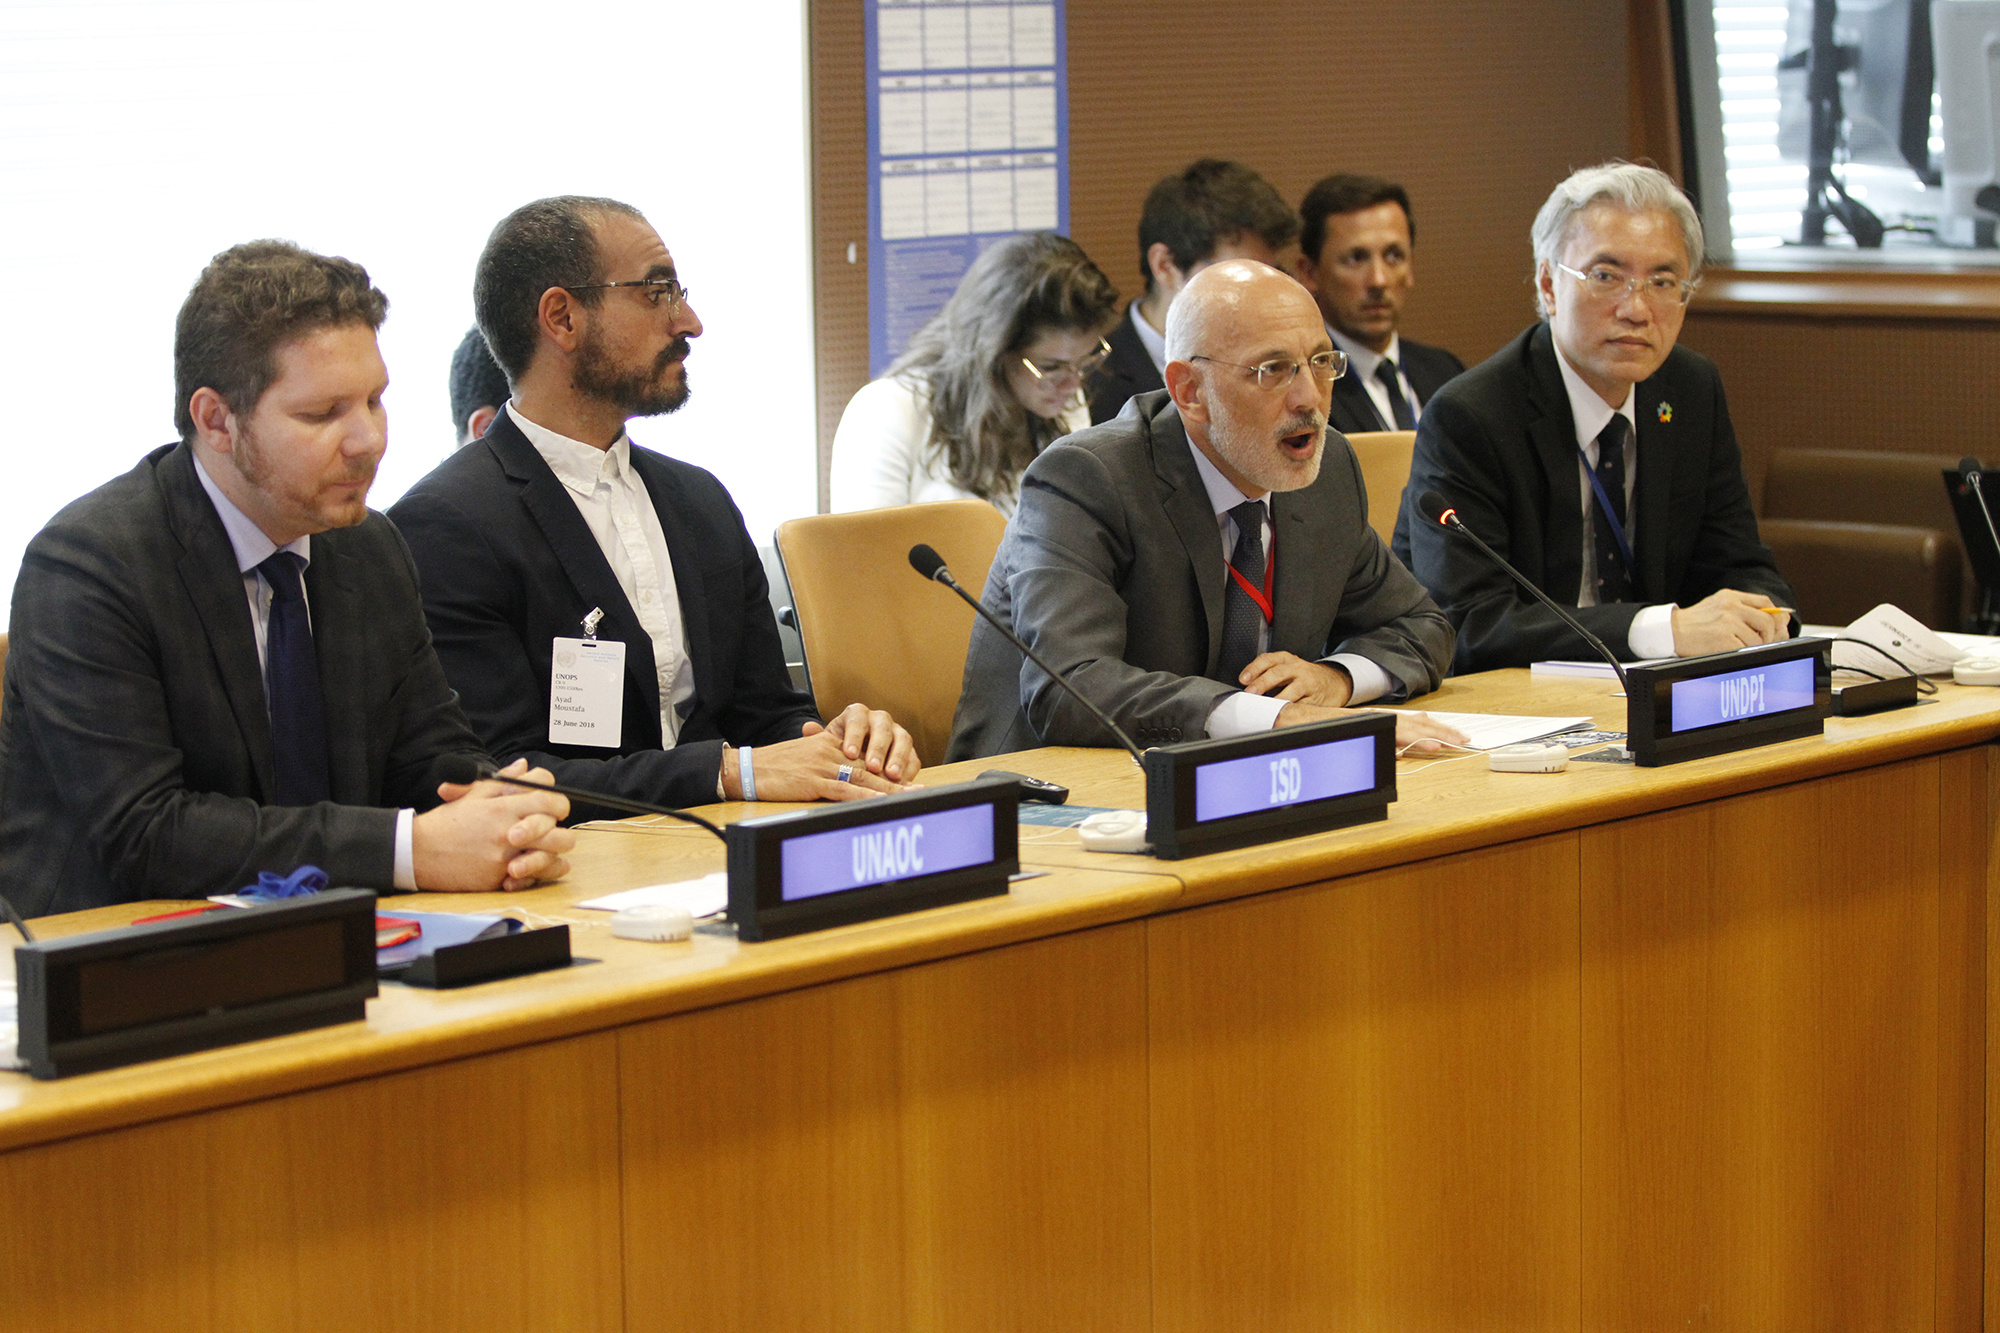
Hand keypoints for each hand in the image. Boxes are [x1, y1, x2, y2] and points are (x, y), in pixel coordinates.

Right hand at [417, 759, 573, 890]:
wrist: (418, 852)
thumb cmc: (447, 823)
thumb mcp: (473, 794)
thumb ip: (504, 780)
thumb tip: (524, 765)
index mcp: (503, 808)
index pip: (549, 800)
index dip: (558, 803)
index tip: (554, 808)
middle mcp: (508, 833)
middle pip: (558, 833)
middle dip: (560, 831)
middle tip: (550, 831)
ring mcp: (505, 858)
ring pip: (551, 858)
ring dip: (552, 854)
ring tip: (543, 850)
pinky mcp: (498, 878)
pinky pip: (534, 878)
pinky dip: (538, 873)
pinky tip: (532, 866)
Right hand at [725, 724, 914, 802]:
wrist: (748, 768)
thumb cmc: (774, 767)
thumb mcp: (804, 757)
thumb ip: (825, 761)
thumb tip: (844, 778)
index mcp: (831, 745)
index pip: (866, 757)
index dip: (889, 768)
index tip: (910, 778)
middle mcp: (832, 753)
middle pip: (871, 768)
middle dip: (898, 781)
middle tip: (922, 790)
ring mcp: (824, 767)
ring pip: (863, 778)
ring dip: (889, 790)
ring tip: (911, 798)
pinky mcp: (814, 781)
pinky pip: (844, 790)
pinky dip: (864, 798)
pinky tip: (879, 803)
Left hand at [817, 702, 921, 782]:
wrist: (853, 757)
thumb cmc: (838, 749)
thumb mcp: (827, 743)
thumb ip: (819, 737)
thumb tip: (808, 728)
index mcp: (858, 714)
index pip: (857, 719)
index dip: (855, 736)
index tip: (849, 754)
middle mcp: (880, 720)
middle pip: (883, 729)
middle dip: (878, 749)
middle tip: (872, 767)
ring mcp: (897, 734)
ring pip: (903, 740)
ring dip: (898, 758)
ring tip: (891, 775)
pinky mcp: (909, 751)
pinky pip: (914, 757)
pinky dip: (909, 769)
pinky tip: (902, 781)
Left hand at [1237, 652, 1352, 706]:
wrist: (1332, 682)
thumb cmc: (1303, 676)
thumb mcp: (1286, 670)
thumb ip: (1267, 676)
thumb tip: (1246, 689)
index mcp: (1286, 659)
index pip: (1267, 659)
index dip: (1254, 668)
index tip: (1243, 679)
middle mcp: (1297, 668)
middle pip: (1278, 673)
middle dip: (1262, 683)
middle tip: (1251, 693)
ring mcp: (1307, 682)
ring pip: (1291, 690)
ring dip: (1277, 699)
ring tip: (1266, 706)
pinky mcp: (1315, 697)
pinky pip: (1301, 704)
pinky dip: (1291, 710)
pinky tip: (1282, 713)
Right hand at [1275, 701, 1469, 753]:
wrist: (1281, 718)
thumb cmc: (1308, 729)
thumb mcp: (1345, 736)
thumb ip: (1369, 741)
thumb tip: (1397, 756)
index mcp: (1370, 719)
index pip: (1407, 722)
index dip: (1431, 728)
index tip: (1451, 735)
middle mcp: (1369, 716)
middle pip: (1411, 722)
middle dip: (1439, 730)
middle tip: (1462, 739)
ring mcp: (1362, 720)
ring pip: (1402, 726)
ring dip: (1428, 735)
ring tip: (1449, 742)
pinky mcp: (1354, 726)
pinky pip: (1382, 733)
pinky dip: (1405, 740)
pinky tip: (1421, 746)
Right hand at [1670, 589, 1789, 656]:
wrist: (1670, 631)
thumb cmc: (1694, 622)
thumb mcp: (1718, 606)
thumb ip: (1745, 609)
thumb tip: (1780, 618)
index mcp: (1730, 596)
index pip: (1765, 603)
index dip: (1776, 616)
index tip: (1777, 625)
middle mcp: (1730, 607)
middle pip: (1767, 621)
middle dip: (1770, 634)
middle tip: (1763, 641)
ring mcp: (1727, 622)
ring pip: (1758, 638)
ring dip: (1753, 646)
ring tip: (1739, 645)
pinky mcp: (1723, 638)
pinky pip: (1745, 648)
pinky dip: (1741, 651)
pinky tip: (1730, 649)